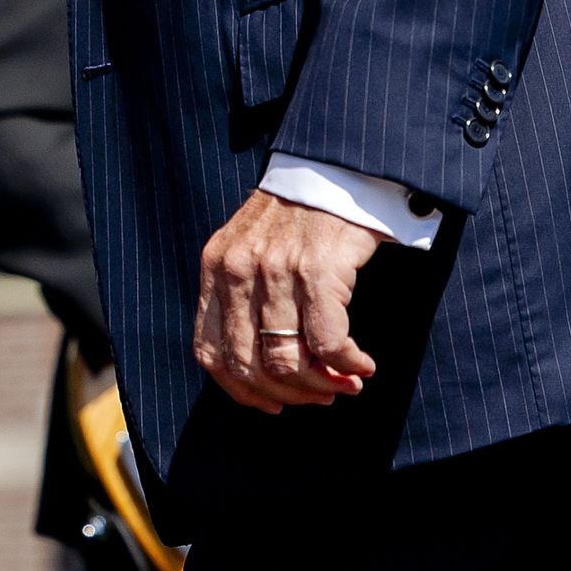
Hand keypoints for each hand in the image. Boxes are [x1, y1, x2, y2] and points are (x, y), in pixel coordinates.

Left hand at [192, 189, 382, 413]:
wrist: (334, 167)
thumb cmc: (298, 214)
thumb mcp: (252, 249)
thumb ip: (245, 297)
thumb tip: (263, 367)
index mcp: (216, 267)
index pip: (209, 352)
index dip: (241, 390)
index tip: (272, 403)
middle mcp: (237, 270)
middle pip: (249, 365)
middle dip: (288, 393)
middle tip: (321, 395)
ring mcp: (275, 270)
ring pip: (287, 360)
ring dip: (322, 384)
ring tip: (345, 382)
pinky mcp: (317, 271)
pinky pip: (327, 342)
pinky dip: (346, 364)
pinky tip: (361, 364)